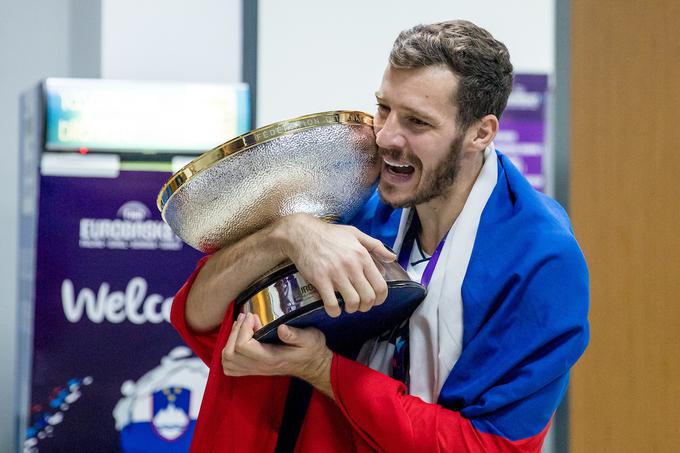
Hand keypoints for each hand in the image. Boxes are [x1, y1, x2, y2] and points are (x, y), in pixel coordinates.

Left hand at [222, 312, 332, 395]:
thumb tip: (281, 328)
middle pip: (231, 354)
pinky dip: (228, 350)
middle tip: (246, 317)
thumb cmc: (312, 349)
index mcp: (271, 358)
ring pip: (227, 361)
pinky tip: (239, 337)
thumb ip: (297, 334)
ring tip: (242, 325)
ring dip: (229, 340)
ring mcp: (255, 369)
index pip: (244, 347)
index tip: (254, 316)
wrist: (314, 365)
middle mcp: (260, 366)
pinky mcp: (253, 369)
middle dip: (235, 331)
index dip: (244, 329)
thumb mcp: (310, 338)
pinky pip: (230, 366)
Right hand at [274, 214, 395, 316]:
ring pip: (352, 303)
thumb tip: (392, 258)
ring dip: (351, 309)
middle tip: (360, 305)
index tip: (375, 301)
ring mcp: (335, 274)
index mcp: (362, 256)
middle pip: (368, 297)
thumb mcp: (356, 234)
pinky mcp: (320, 280)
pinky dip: (334, 311)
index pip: (380, 285)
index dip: (380, 298)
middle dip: (366, 306)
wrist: (302, 233)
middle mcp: (351, 266)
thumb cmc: (329, 234)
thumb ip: (375, 246)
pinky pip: (332, 304)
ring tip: (347, 306)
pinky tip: (334, 308)